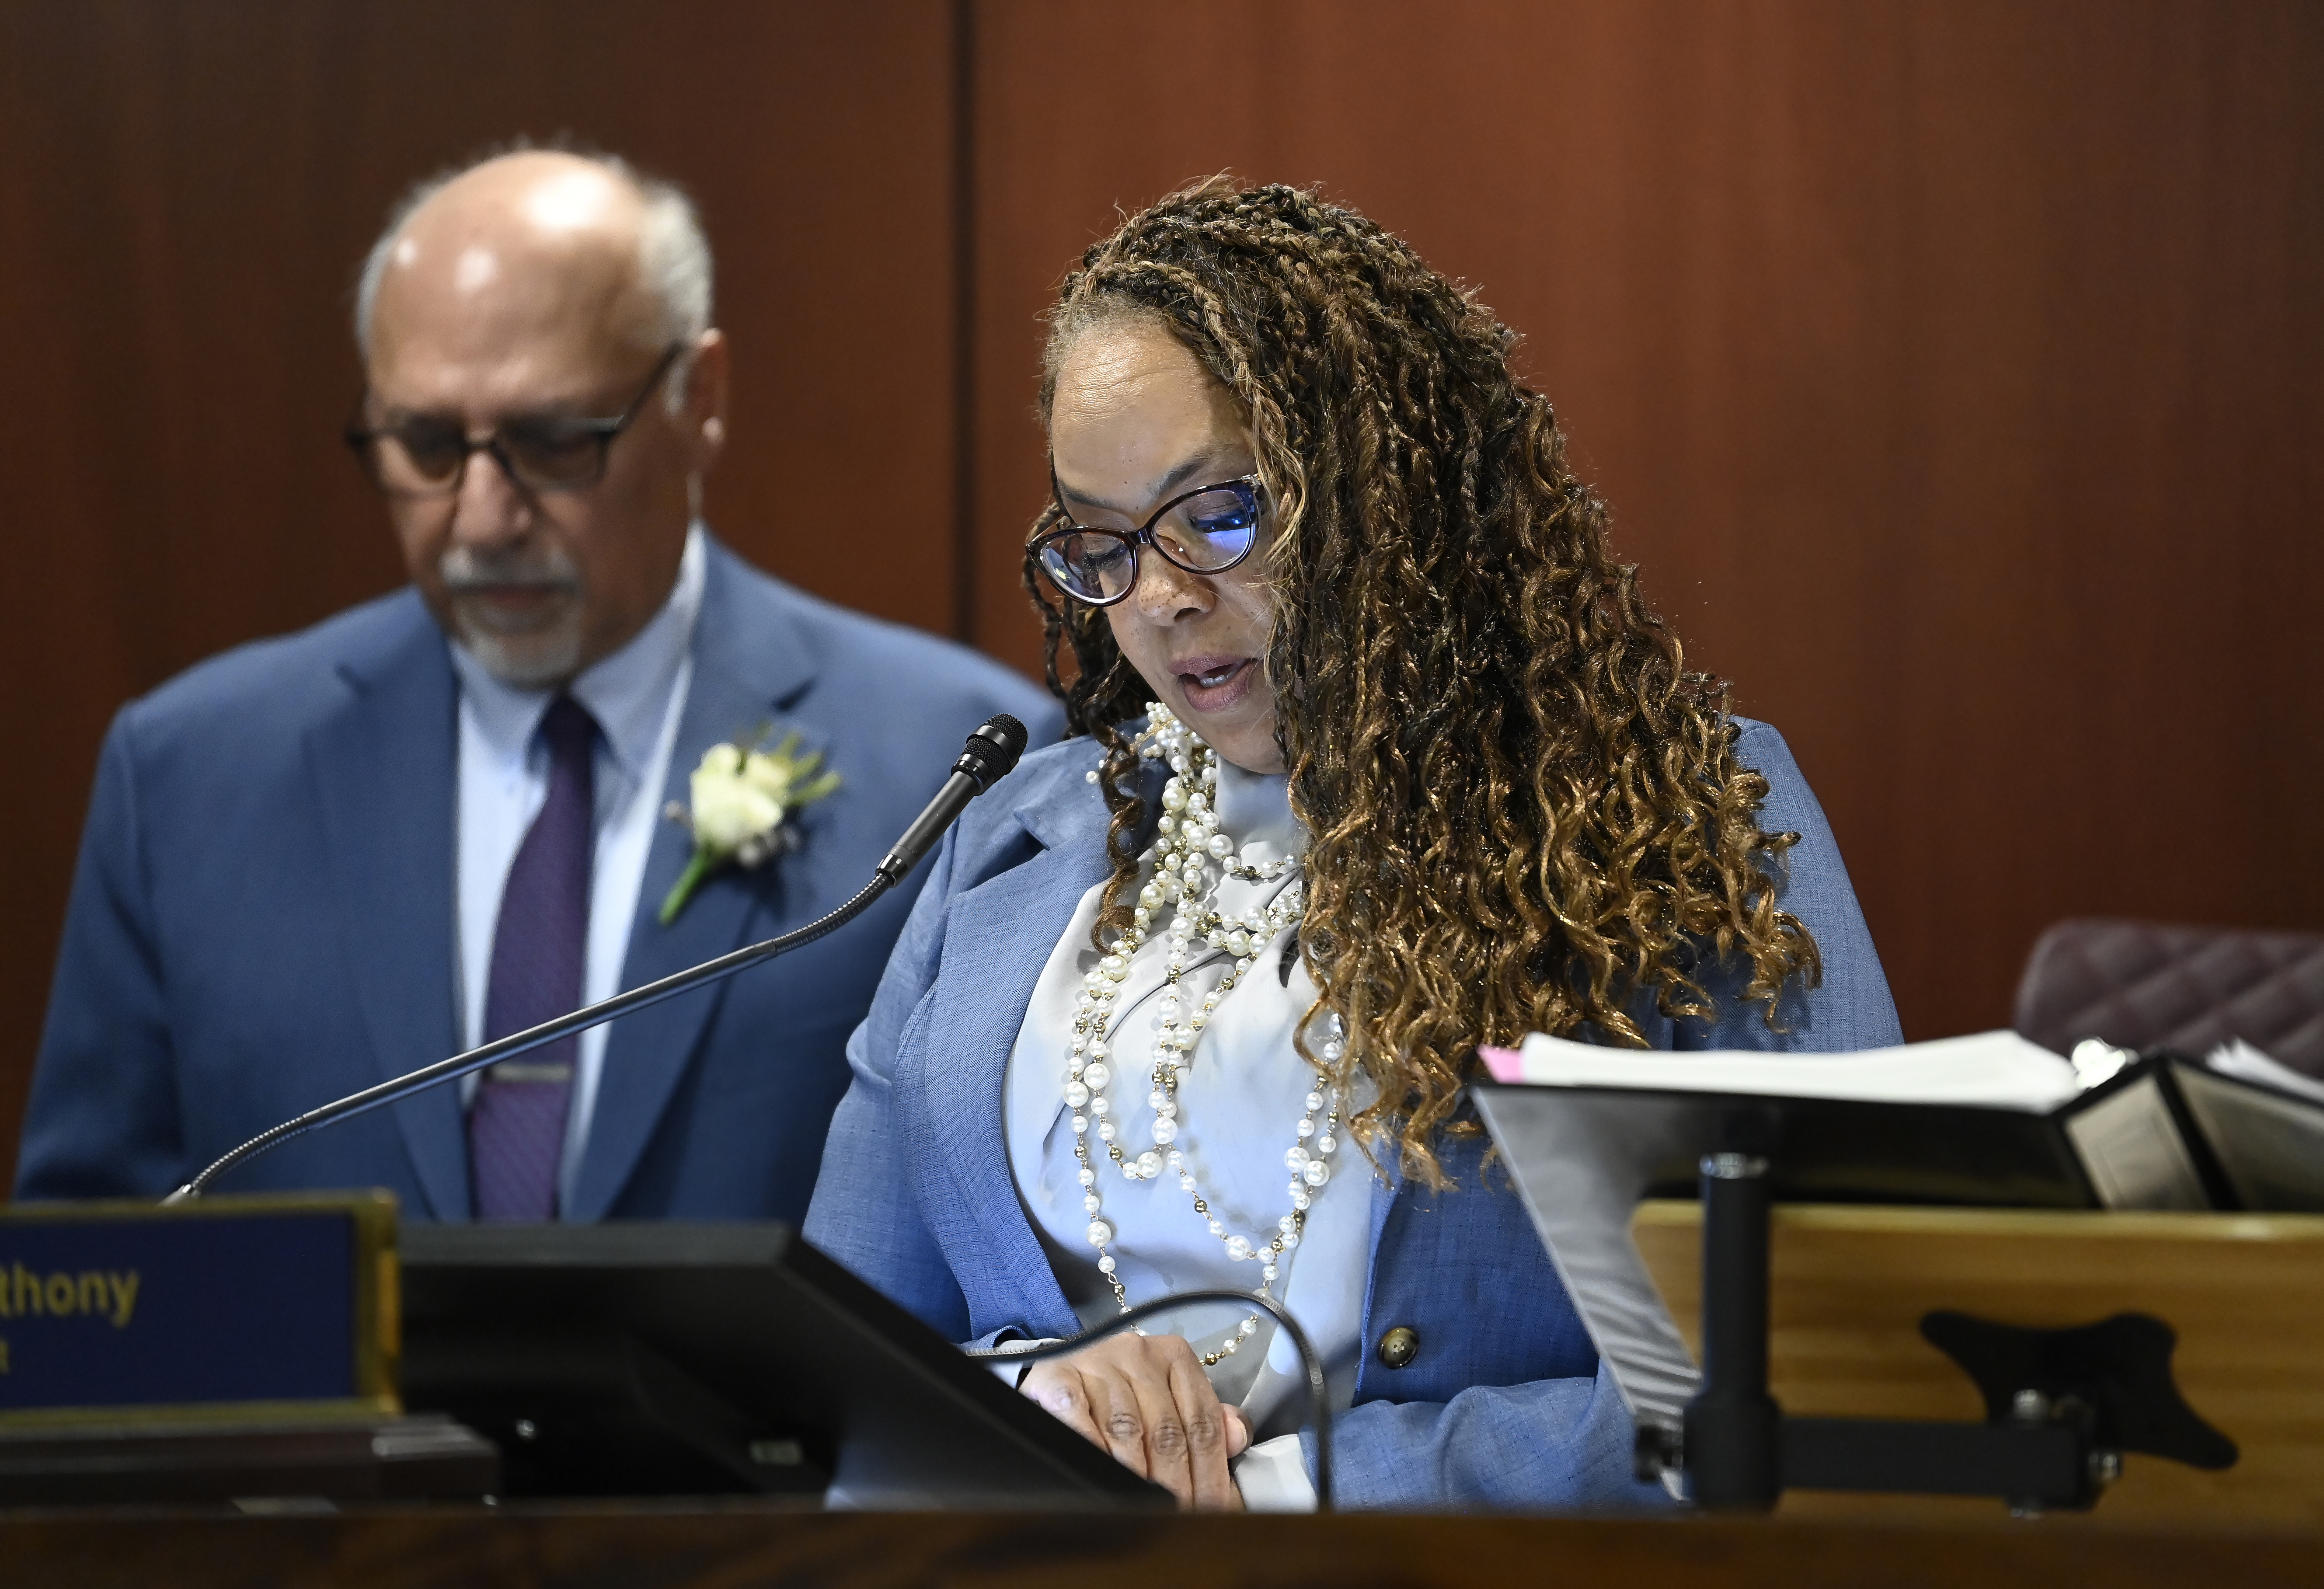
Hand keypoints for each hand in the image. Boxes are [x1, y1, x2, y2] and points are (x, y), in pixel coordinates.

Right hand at [1021, 1332, 1251, 1509]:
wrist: (1058, 1375)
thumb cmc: (1120, 1396)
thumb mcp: (1167, 1399)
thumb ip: (1204, 1420)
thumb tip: (1238, 1437)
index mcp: (1174, 1357)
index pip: (1203, 1422)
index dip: (1211, 1474)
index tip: (1214, 1511)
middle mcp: (1138, 1353)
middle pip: (1169, 1432)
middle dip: (1178, 1487)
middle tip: (1181, 1521)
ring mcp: (1097, 1363)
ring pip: (1128, 1433)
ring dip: (1139, 1480)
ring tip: (1146, 1513)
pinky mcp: (1058, 1378)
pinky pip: (1081, 1424)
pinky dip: (1095, 1456)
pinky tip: (1104, 1482)